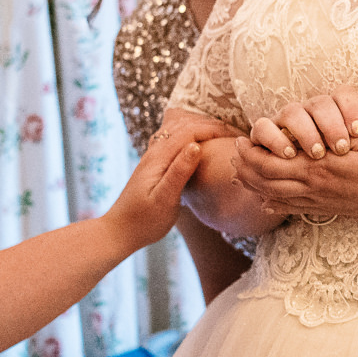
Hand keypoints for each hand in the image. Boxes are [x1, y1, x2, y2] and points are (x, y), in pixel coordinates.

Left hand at [101, 115, 229, 250]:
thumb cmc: (143, 221)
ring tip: (224, 134)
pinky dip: (193, 135)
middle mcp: (155, 152)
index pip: (190, 131)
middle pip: (185, 125)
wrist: (120, 231)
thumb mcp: (164, 199)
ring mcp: (154, 157)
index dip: (214, 128)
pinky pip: (176, 140)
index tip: (236, 135)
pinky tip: (202, 143)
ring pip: (180, 130)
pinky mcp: (156, 165)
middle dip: (212, 125)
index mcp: (159, 158)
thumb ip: (179, 172)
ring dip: (202, 127)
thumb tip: (196, 146)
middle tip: (237, 133)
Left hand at [236, 117, 357, 222]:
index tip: (241, 139)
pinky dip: (274, 205)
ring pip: (276, 198)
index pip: (269, 162)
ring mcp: (324, 201)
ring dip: (254, 186)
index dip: (250, 152)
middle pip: (265, 182)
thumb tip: (310, 126)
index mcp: (320, 165)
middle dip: (244, 168)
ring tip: (243, 175)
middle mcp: (316, 186)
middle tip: (235, 154)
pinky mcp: (332, 210)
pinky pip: (295, 210)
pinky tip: (267, 202)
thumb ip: (335, 131)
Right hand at [249, 87, 357, 161]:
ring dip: (304, 131)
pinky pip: (262, 128)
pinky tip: (287, 153)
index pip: (344, 94)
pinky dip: (273, 138)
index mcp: (335, 110)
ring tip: (316, 152)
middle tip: (339, 147)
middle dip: (329, 123)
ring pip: (292, 112)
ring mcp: (288, 122)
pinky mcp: (266, 135)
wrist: (317, 183)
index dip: (350, 107)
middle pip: (318, 103)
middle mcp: (311, 113)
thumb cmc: (347, 169)